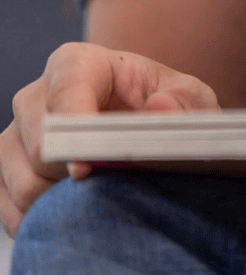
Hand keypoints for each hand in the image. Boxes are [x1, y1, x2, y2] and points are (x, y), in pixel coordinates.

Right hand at [0, 41, 218, 236]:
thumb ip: (182, 103)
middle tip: (113, 184)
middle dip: (75, 173)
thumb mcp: (188, 96)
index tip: (86, 168)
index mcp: (76, 64)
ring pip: (24, 185)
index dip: (73, 133)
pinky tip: (78, 210)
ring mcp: (13, 138)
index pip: (65, 96)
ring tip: (104, 192)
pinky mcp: (4, 176)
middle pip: (39, 147)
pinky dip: (44, 220)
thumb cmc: (163, 102)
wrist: (143, 121)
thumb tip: (159, 110)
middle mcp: (34, 97)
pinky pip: (11, 211)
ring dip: (64, 201)